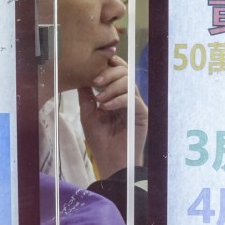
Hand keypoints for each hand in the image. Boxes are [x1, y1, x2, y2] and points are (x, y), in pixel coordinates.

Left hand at [78, 55, 147, 179]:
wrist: (110, 161)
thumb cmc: (101, 140)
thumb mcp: (88, 114)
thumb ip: (86, 95)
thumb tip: (82, 76)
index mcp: (118, 95)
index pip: (119, 72)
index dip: (112, 64)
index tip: (99, 62)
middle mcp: (129, 98)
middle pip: (126, 73)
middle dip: (110, 73)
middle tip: (96, 82)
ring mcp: (136, 105)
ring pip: (130, 83)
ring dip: (112, 87)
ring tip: (100, 100)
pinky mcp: (141, 115)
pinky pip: (132, 99)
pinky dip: (118, 100)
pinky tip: (106, 107)